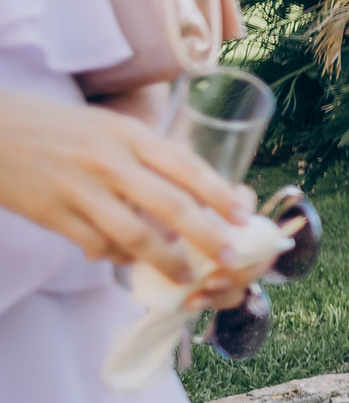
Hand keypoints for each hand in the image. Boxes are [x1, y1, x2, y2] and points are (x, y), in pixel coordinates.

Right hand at [0, 93, 260, 290]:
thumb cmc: (58, 128)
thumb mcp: (108, 127)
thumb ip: (147, 153)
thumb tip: (194, 184)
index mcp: (128, 134)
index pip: (187, 166)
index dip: (219, 195)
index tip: (242, 217)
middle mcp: (109, 161)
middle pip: (170, 205)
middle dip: (206, 236)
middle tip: (228, 257)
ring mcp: (79, 189)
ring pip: (134, 235)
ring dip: (164, 260)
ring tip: (184, 276)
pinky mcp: (51, 213)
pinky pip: (94, 244)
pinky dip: (115, 257)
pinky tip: (124, 261)